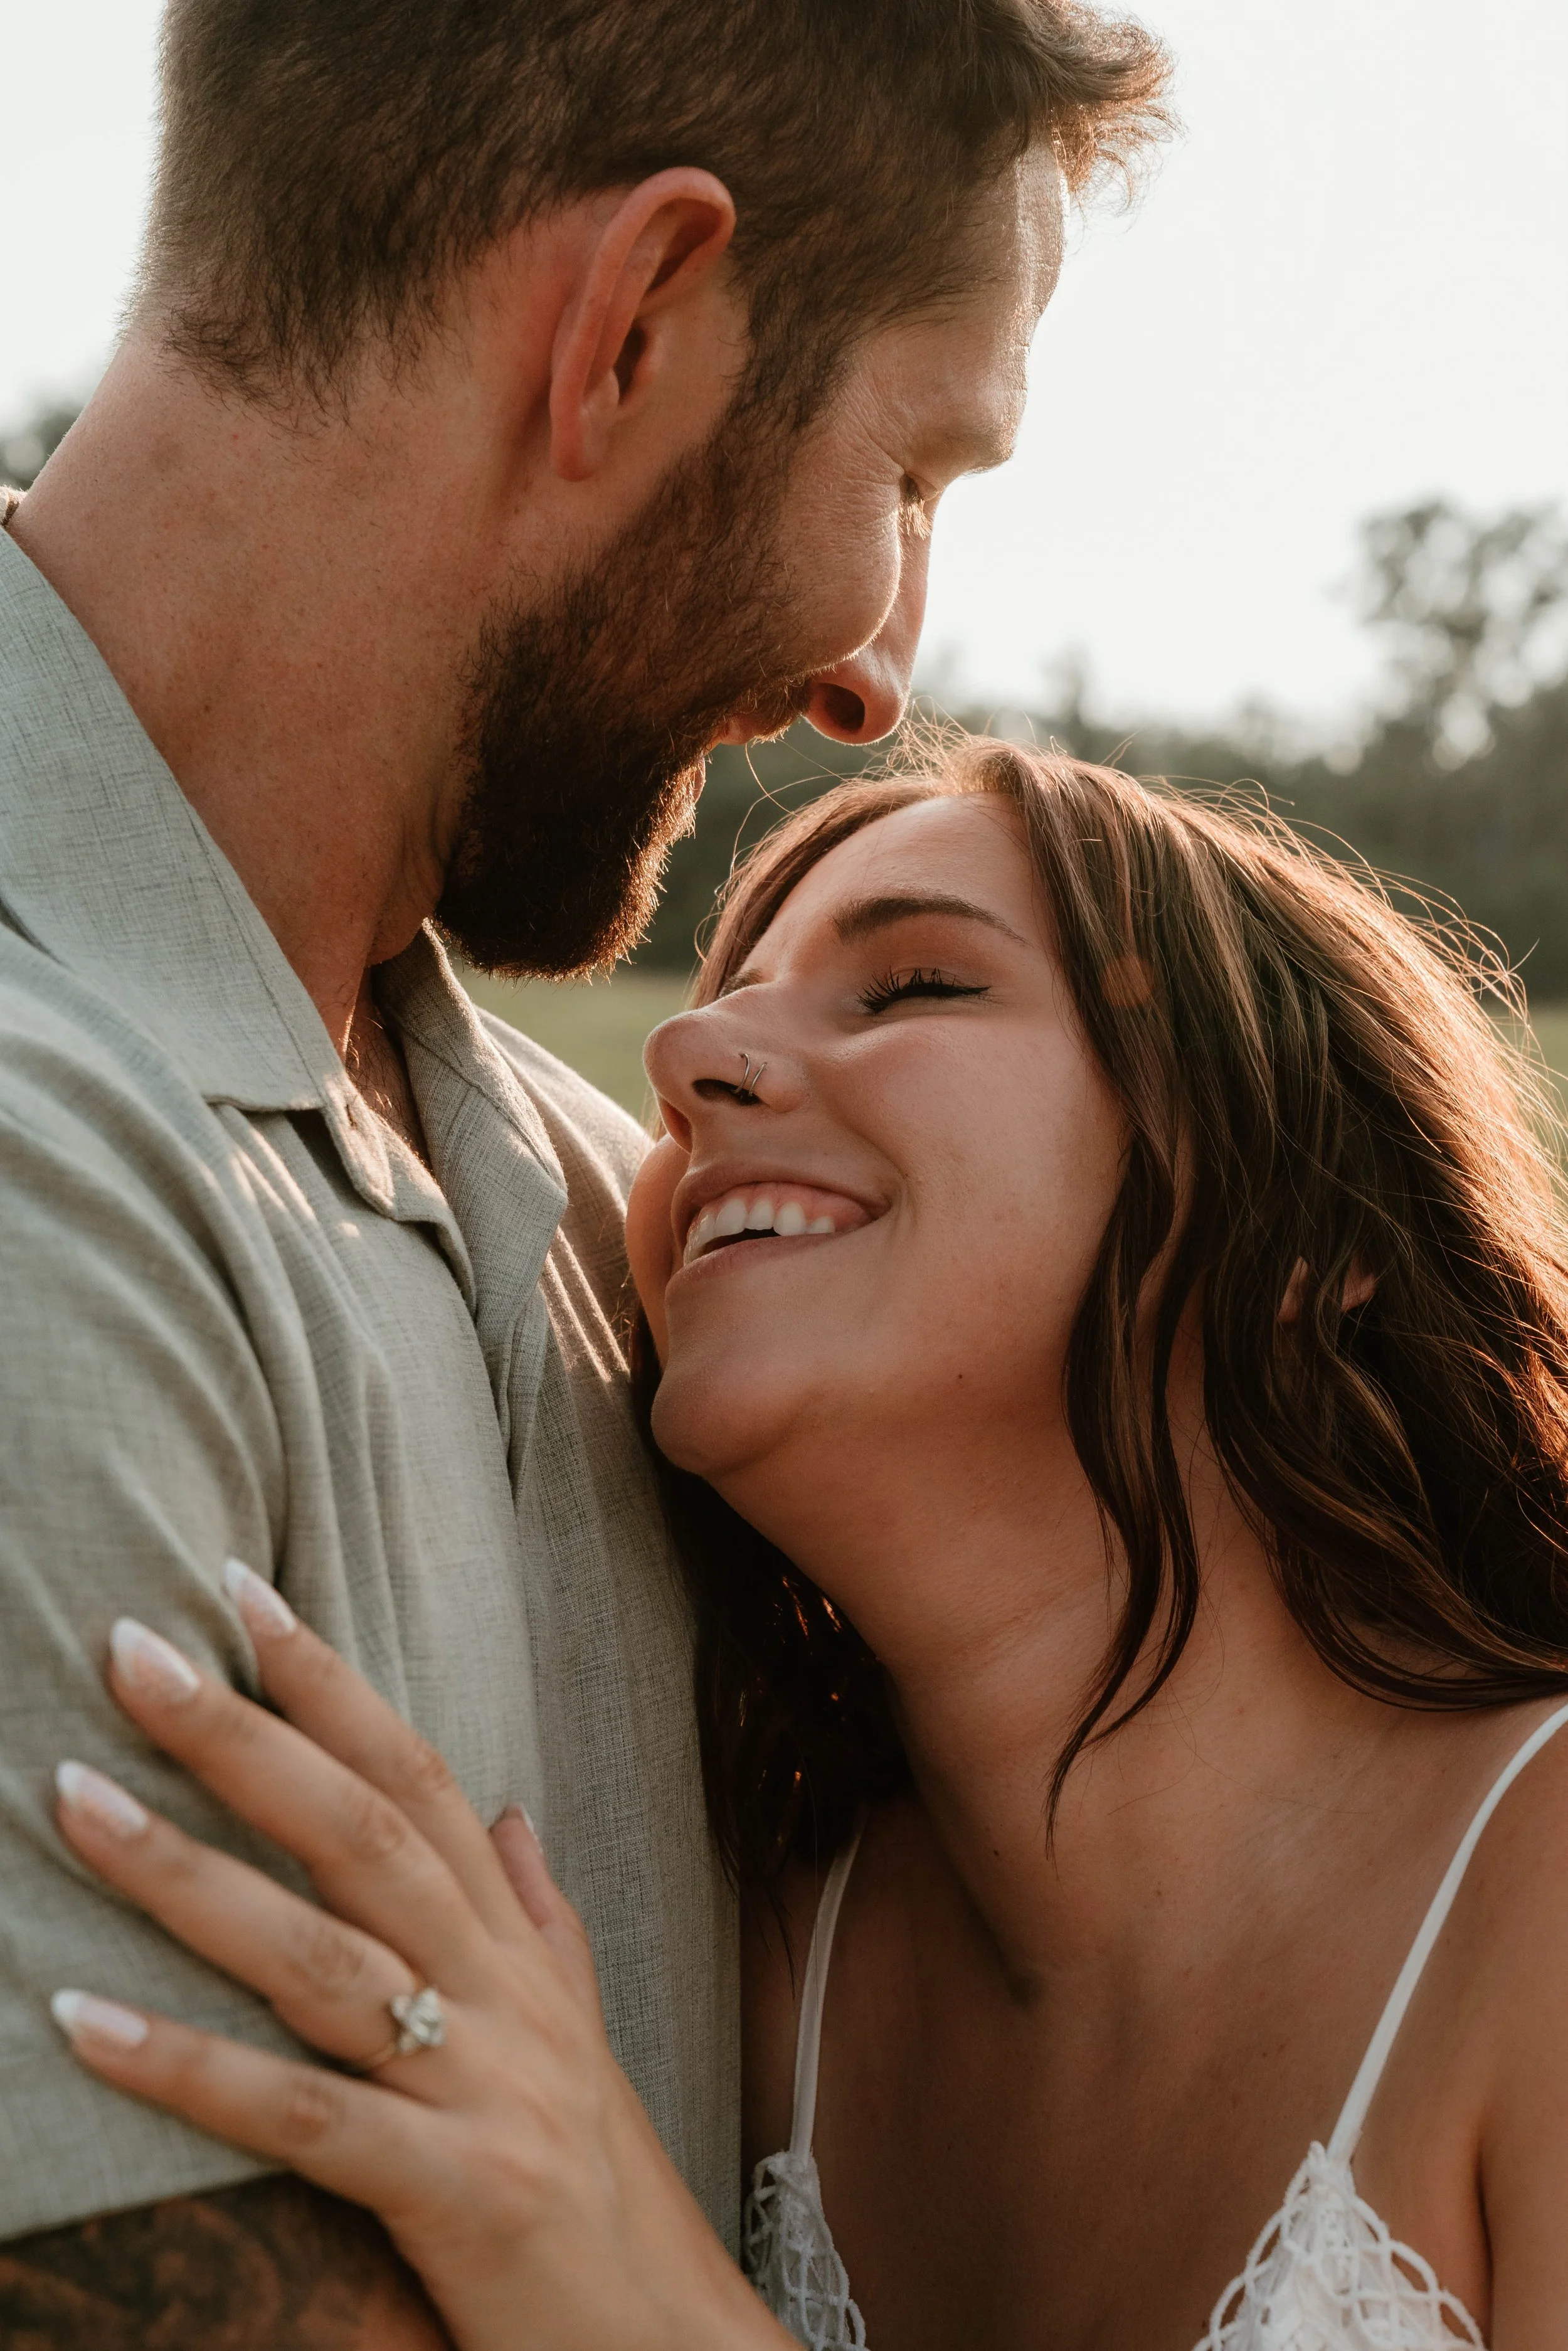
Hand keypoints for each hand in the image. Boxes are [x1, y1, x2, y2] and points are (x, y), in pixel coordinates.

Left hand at [49, 1562, 786, 2350]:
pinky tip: (83, 2023)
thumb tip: (508, 1811)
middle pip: (361, 1834)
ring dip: (186, 1873)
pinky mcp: (456, 2192)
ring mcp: (485, 2085)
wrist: (675, 2342)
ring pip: (320, 1956)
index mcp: (518, 1947)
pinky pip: (303, 2120)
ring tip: (72, 1798)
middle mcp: (505, 1992)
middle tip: (128, 1648)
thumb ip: (540, 1914)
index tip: (242, 1594)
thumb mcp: (581, 2027)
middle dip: (243, 1733)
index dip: (331, 1682)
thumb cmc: (605, 2183)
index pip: (419, 1778)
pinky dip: (189, 2071)